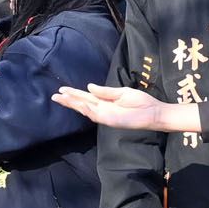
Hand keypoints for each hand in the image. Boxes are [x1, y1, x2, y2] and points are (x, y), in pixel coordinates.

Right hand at [54, 83, 196, 134]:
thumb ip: (105, 91)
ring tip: (62, 98)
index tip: (62, 89)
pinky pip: (96, 115)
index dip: (74, 93)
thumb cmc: (141, 103)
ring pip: (86, 110)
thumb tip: (89, 86)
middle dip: (69, 100)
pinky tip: (80, 104)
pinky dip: (87, 109)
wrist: (154, 112)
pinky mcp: (111, 120)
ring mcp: (106, 116)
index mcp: (105, 101)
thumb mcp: (122, 92)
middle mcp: (103, 109)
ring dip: (74, 104)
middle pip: (82, 104)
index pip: (86, 97)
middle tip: (55, 95)